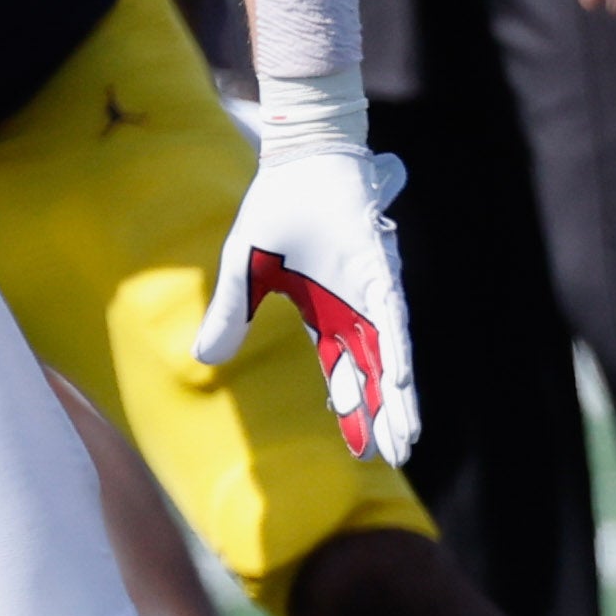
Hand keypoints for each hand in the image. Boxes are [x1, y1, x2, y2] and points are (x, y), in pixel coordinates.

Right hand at [196, 146, 420, 461]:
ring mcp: (370, 291)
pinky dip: (396, 346)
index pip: (343, 373)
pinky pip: (390, 314)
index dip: (353, 410)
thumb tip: (206, 361)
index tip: (362, 451)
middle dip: (385, 415)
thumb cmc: (279, 209)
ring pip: (390, 354)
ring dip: (399, 394)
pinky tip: (401, 378)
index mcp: (325, 315)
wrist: (301, 158)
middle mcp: (355, 310)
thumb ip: (230, 316)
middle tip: (397, 457)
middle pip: (374, 374)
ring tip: (408, 436)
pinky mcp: (379, 269)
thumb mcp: (243, 272)